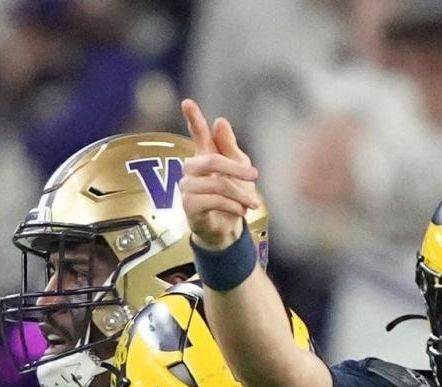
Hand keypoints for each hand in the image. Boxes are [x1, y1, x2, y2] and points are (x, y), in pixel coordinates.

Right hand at [180, 99, 261, 250]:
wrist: (228, 230)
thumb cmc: (233, 197)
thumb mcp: (238, 171)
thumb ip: (230, 149)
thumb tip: (220, 121)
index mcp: (204, 156)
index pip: (198, 134)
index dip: (193, 118)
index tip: (188, 102)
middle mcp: (191, 170)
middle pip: (211, 160)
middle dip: (236, 169)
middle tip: (255, 176)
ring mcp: (187, 188)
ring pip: (215, 183)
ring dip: (238, 194)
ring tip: (251, 203)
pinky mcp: (189, 206)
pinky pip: (211, 200)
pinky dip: (231, 205)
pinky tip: (240, 211)